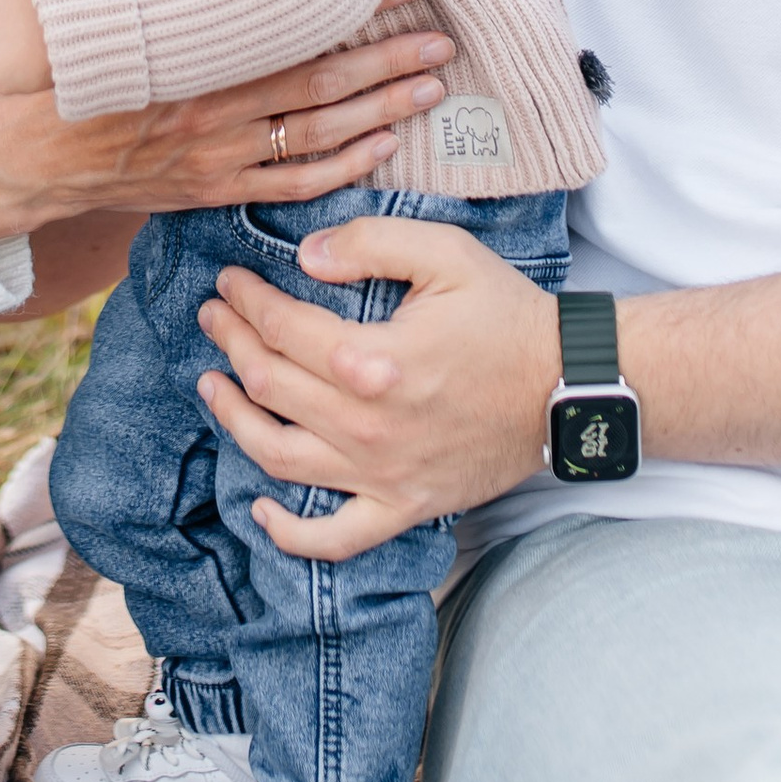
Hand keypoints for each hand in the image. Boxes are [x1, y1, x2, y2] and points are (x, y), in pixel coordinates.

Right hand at [0, 0, 444, 242]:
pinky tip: (382, 149)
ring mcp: (218, 157)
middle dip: (388, 60)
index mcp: (197, 56)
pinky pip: (291, 184)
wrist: (29, 151)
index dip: (356, 5)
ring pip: (318, 138)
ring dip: (380, 112)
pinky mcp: (212, 190)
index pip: (294, 26)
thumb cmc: (74, 65)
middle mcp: (215, 110)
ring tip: (430, 87)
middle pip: (322, 87)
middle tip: (441, 37)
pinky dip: (341, 170)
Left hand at [195, 212, 565, 556]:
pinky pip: (333, 538)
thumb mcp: (446, 253)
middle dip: (230, 344)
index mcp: (372, 360)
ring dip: (234, 420)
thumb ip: (370, 243)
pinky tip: (259, 510)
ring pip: (278, 457)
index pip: (281, 328)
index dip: (245, 301)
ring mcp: (381, 474)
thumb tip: (304, 257)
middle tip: (214, 317)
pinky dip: (289, 533)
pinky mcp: (402, 506)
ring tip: (213, 387)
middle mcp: (367, 425)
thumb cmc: (506, 317)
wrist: (567, 386)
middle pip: (269, 384)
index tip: (229, 282)